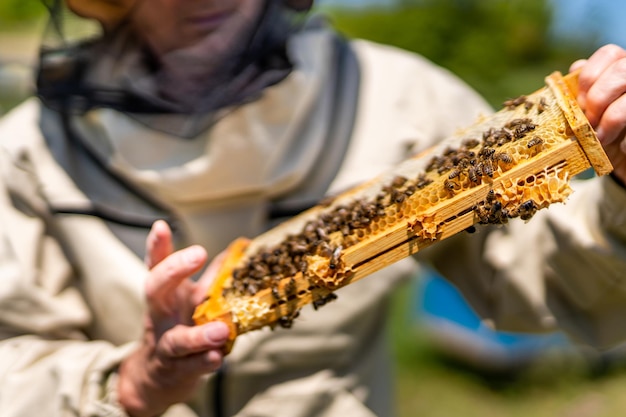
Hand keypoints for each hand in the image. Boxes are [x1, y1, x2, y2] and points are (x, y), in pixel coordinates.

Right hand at [118, 220, 229, 416]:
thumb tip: (239, 250)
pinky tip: (217, 358)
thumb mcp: (191, 299)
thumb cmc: (179, 327)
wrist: (156, 378)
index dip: (157, 246)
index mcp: (165, 294)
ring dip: (199, 335)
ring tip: (222, 329)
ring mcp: (165, 345)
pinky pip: (190, 367)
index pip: (156, 265)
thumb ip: (212, 277)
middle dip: (174, 269)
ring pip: (176, 339)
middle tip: (198, 253)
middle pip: (155, 289)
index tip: (162, 226)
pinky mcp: (176, 371)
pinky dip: (204, 362)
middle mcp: (160, 316)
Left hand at [571, 44, 625, 184]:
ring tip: (603, 139)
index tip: (579, 103)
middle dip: (598, 98)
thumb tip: (576, 67)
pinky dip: (625, 141)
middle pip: (620, 70)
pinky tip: (623, 148)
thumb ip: (585, 91)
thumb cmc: (608, 134)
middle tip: (589, 122)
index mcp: (622, 68)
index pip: (609, 54)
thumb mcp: (592, 113)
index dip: (589, 77)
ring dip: (611, 120)